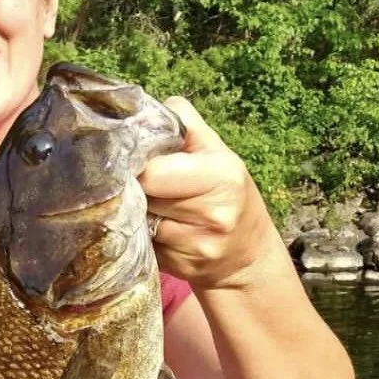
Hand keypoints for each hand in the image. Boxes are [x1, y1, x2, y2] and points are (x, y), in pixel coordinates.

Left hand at [140, 97, 280, 289]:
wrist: (245, 253)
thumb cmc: (225, 190)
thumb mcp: (215, 150)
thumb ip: (182, 123)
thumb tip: (142, 109)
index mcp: (222, 176)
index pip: (154, 172)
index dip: (136, 166)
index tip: (133, 161)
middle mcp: (214, 214)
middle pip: (143, 198)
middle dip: (135, 190)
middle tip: (140, 184)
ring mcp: (197, 247)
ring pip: (138, 223)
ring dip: (135, 213)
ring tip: (150, 206)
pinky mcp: (181, 268)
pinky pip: (142, 246)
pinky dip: (141, 236)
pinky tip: (156, 230)